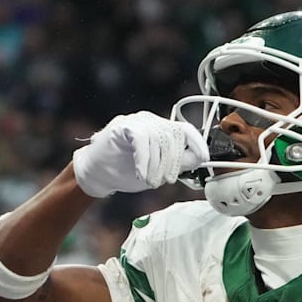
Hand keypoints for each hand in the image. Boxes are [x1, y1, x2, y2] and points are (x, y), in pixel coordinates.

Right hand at [72, 111, 208, 197]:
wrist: (97, 174)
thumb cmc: (127, 170)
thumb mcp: (160, 170)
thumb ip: (179, 163)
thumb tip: (199, 159)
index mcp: (162, 130)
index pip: (186, 130)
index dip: (198, 143)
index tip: (204, 158)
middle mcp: (151, 121)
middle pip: (174, 136)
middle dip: (172, 162)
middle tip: (165, 180)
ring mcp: (136, 121)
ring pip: (158, 140)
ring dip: (157, 165)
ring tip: (150, 180)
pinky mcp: (122, 126)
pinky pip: (141, 140)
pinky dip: (144, 160)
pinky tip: (141, 173)